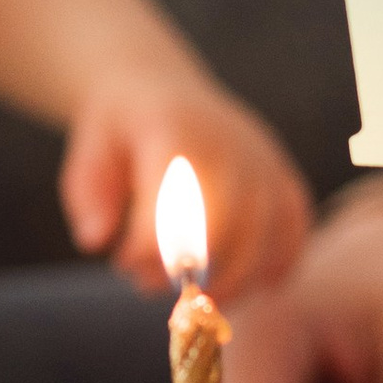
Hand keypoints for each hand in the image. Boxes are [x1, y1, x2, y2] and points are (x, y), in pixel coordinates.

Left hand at [58, 74, 310, 298]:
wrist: (158, 89)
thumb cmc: (120, 133)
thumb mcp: (87, 156)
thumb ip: (89, 199)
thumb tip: (96, 240)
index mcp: (175, 132)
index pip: (171, 204)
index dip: (148, 248)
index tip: (124, 262)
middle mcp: (228, 142)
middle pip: (227, 225)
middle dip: (190, 271)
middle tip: (152, 285)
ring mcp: (262, 156)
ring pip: (265, 234)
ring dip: (232, 279)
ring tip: (195, 294)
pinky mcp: (282, 172)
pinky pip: (295, 225)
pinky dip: (279, 262)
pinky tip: (252, 283)